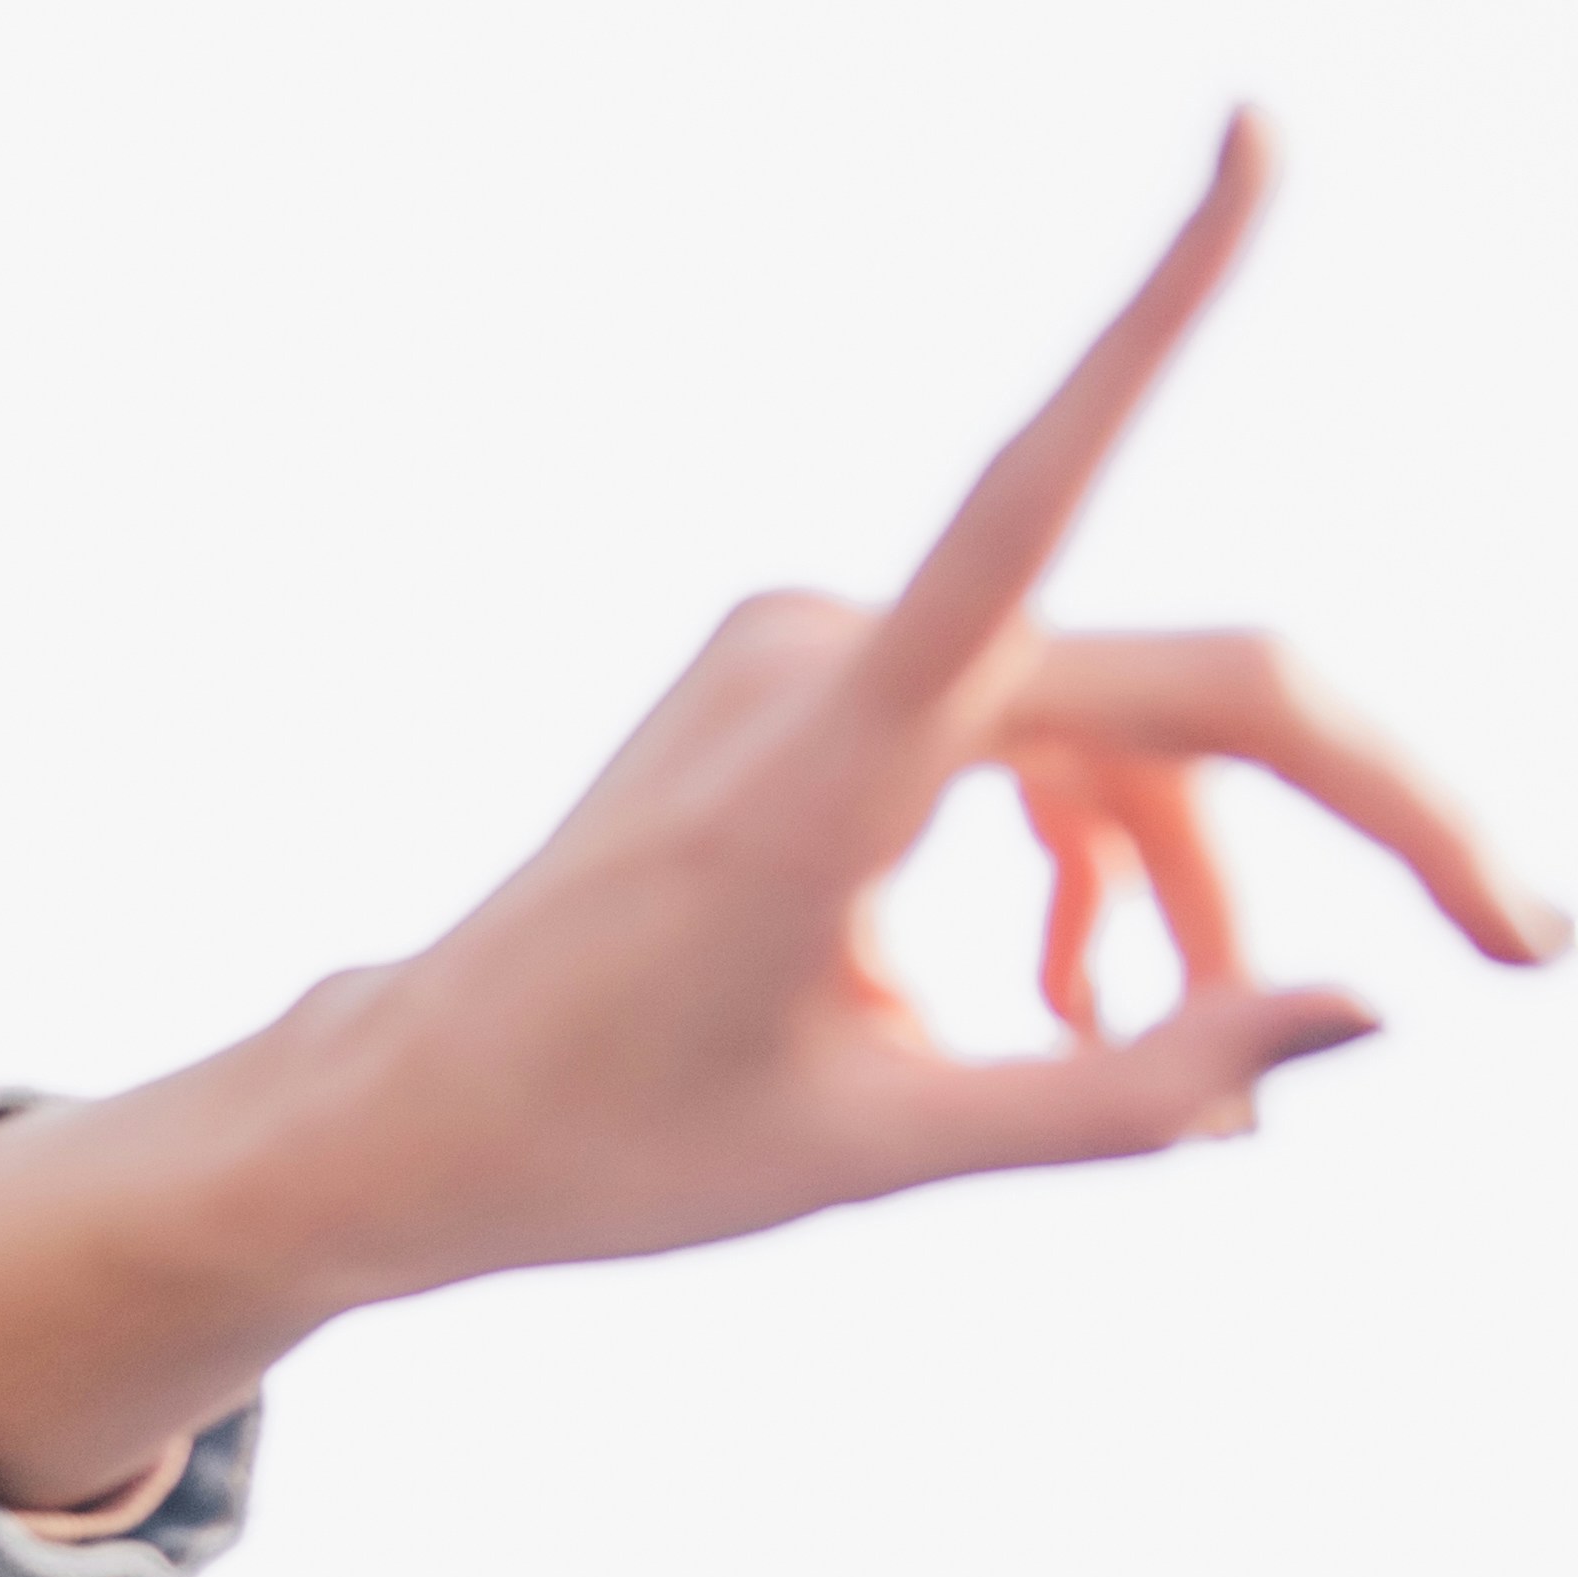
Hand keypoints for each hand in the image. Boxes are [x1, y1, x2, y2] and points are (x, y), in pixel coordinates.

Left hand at [0, 112, 1558, 1513]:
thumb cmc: (607, 1151)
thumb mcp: (880, 1154)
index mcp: (826, 759)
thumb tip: (1365, 1016)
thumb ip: (1127, 1091)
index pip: (1042, 486)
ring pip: (1110, 744)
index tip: (1260, 123)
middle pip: (1188, 700)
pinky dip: (1077, 870)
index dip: (1170, 300)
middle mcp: (825, 660)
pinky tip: (1063, 998)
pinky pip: (1018, 747)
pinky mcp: (806, 679)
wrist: (410, 1121)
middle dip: (1357, 822)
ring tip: (1184, 1057)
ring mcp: (811, 653)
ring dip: (1183, 893)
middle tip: (1527, 942)